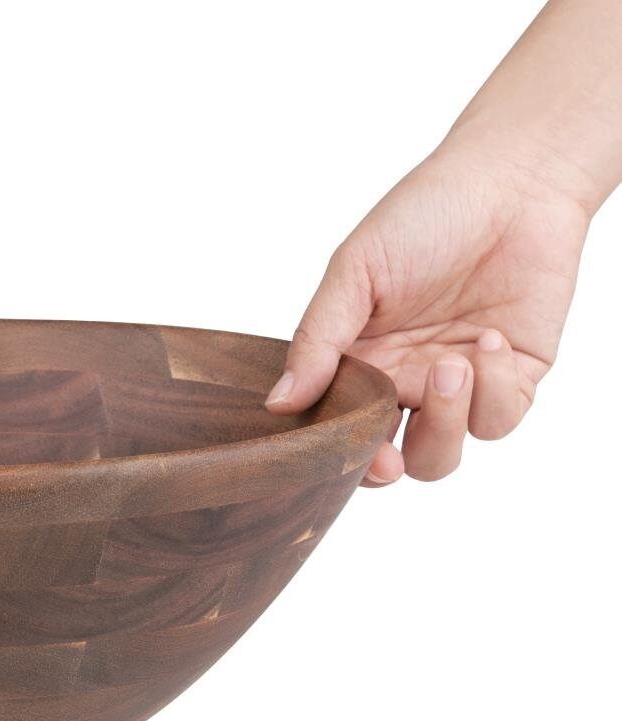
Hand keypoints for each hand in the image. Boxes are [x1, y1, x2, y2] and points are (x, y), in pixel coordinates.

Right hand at [266, 143, 590, 484]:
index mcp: (357, 363)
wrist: (515, 179)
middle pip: (390, 462)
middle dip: (388, 468)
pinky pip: (498, 419)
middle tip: (389, 458)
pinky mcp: (512, 379)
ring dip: (444, 422)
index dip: (338, 455)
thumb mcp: (354, 272)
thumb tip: (278, 403)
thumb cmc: (425, 214)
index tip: (341, 451)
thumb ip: (317, 341)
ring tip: (450, 366)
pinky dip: (494, 391)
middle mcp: (402, 383)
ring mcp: (457, 387)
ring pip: (442, 454)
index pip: (338, 431)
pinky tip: (489, 341)